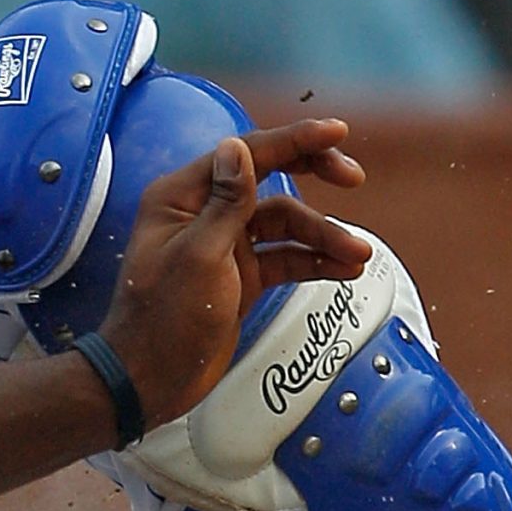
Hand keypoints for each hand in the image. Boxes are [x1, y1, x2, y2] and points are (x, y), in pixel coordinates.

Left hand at [98, 121, 370, 431]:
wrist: (151, 379)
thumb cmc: (165, 317)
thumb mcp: (200, 256)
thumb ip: (226, 203)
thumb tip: (237, 148)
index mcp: (182, 198)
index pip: (245, 154)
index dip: (294, 140)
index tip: (339, 131)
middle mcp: (203, 214)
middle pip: (270, 179)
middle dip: (314, 176)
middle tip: (354, 178)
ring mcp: (225, 246)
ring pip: (285, 225)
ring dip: (323, 236)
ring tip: (360, 254)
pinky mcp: (240, 277)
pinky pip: (285, 258)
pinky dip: (314, 261)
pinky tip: (346, 269)